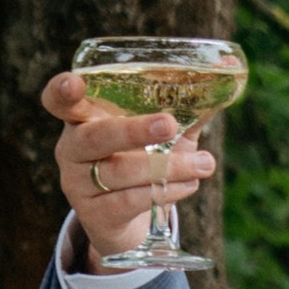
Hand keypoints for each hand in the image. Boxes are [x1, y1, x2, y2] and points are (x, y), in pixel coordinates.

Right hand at [42, 69, 213, 268]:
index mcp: (84, 119)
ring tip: (205, 164)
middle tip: (168, 124)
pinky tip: (190, 185)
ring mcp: (78, 184)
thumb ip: (190, 104)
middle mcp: (73, 149)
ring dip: (167, 167)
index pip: (59, 101)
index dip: (61, 91)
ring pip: (119, 172)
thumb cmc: (147, 162)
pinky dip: (164, 191)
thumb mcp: (165, 135)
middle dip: (133, 130)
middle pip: (95, 137)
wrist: (133, 224)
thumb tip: (229, 64)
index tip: (75, 82)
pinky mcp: (94, 214)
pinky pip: (128, 201)